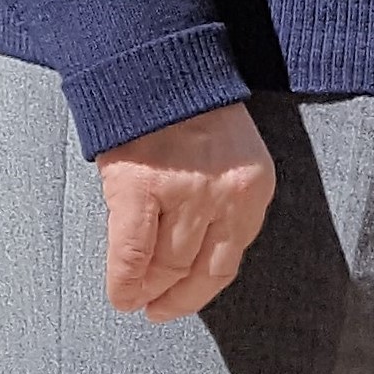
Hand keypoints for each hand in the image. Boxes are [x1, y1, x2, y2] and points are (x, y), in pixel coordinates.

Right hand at [95, 103, 274, 319]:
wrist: (154, 64)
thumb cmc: (189, 111)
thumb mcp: (230, 158)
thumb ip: (222, 202)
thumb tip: (195, 257)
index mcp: (254, 188)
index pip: (230, 258)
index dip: (202, 288)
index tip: (183, 301)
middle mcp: (226, 196)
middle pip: (199, 268)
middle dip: (175, 297)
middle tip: (156, 310)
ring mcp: (183, 194)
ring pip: (166, 266)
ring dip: (147, 292)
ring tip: (134, 300)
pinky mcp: (139, 188)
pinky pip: (131, 253)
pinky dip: (123, 280)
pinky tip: (119, 296)